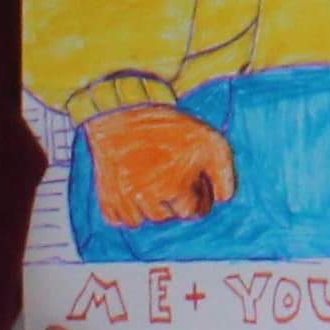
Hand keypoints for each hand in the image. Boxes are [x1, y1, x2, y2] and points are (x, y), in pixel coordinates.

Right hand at [81, 101, 237, 226]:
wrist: (127, 108)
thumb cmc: (171, 126)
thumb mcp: (211, 142)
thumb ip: (224, 174)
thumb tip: (223, 200)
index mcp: (174, 188)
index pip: (191, 212)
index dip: (196, 196)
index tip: (193, 180)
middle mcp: (146, 198)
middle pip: (165, 217)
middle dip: (172, 200)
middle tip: (170, 175)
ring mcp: (123, 198)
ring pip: (140, 221)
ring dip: (149, 207)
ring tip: (151, 179)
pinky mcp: (105, 195)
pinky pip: (117, 219)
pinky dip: (125, 209)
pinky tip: (132, 187)